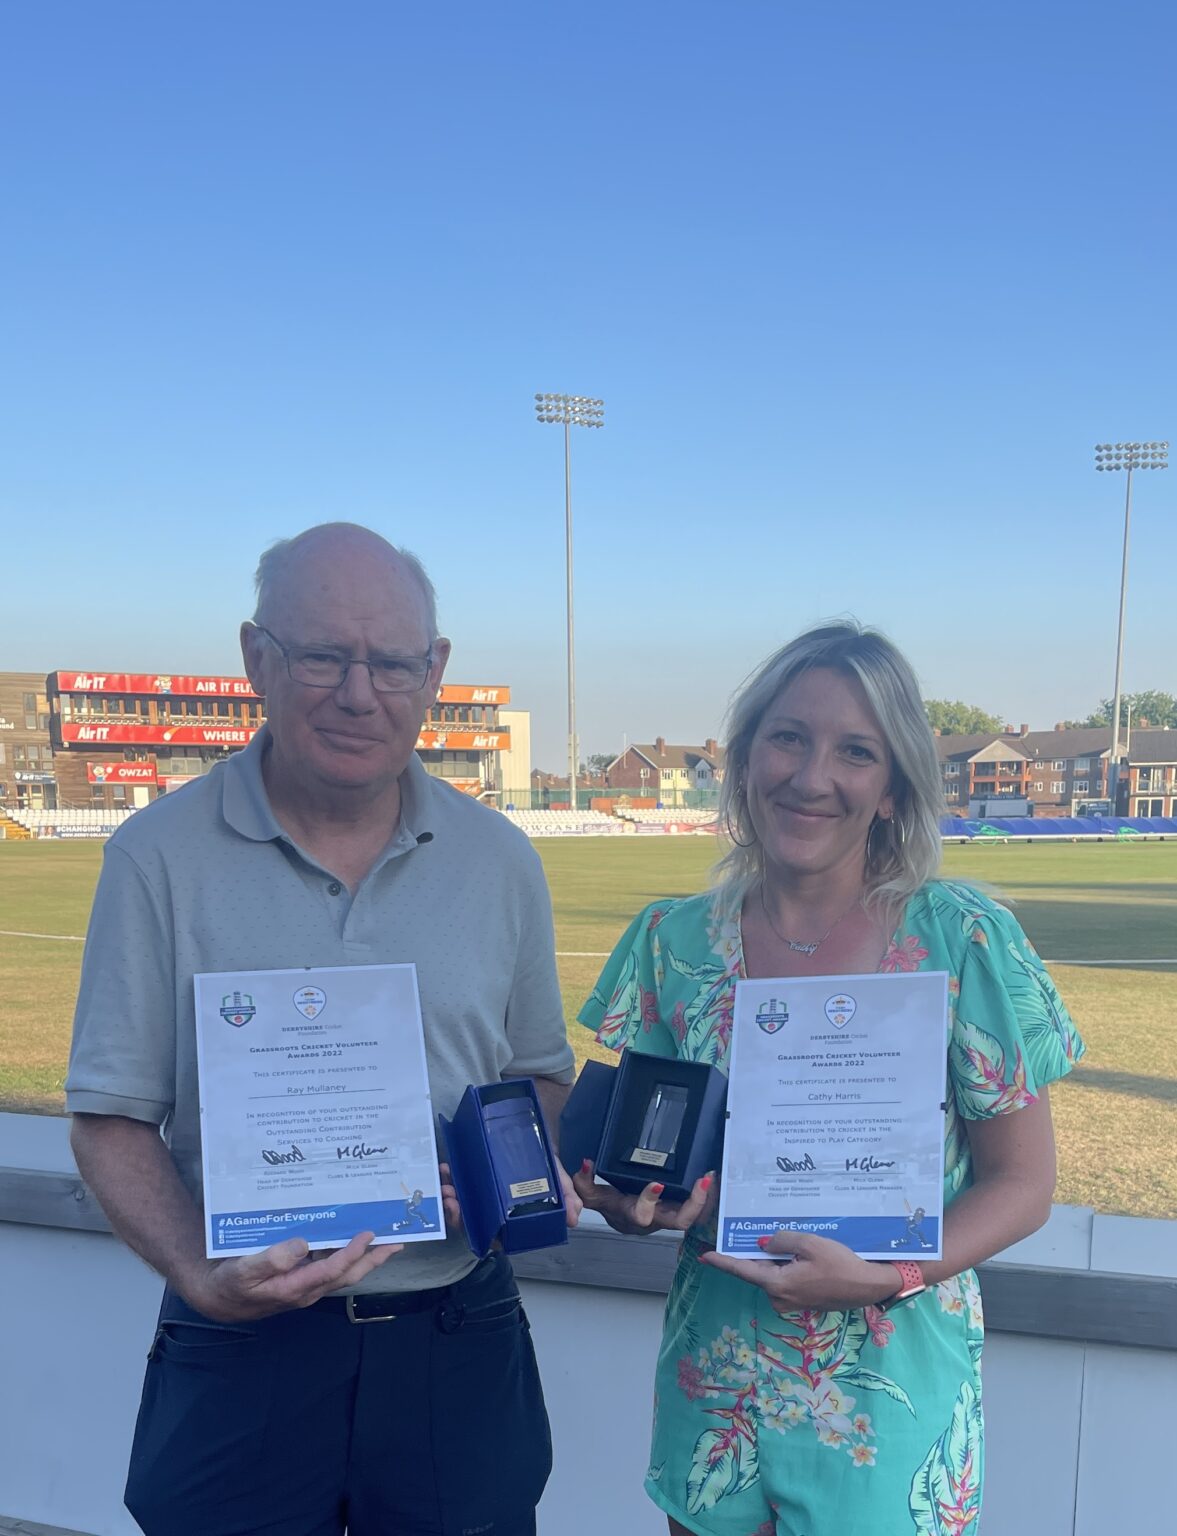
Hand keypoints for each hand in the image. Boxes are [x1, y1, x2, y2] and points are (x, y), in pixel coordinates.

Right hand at [183, 1231, 400, 1321]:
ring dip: (365, 1258)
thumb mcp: (244, 1270)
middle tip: (397, 1242)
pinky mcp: (301, 1280)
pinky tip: (351, 1240)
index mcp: (295, 1287)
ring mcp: (305, 1285)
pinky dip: (346, 1255)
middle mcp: (306, 1289)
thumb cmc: (229, 1283)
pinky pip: (330, 1268)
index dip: (353, 1253)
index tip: (368, 1235)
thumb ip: (271, 1259)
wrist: (216, 1297)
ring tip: (385, 1241)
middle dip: (373, 1260)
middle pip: (347, 1275)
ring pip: (342, 1272)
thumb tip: (302, 1244)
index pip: (332, 1270)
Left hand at [437, 1160, 581, 1234]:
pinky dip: (449, 1180)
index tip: (474, 1222)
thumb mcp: (557, 1178)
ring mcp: (481, 1197)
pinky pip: (456, 1186)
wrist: (534, 1132)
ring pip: (461, 1206)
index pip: (496, 1237)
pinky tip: (446, 1170)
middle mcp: (495, 1211)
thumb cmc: (545, 1162)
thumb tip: (573, 1218)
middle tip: (451, 1199)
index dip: (482, 1235)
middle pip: (473, 1223)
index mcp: (514, 1219)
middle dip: (457, 1215)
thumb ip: (566, 1196)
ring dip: (449, 1198)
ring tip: (446, 1186)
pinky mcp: (471, 1181)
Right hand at [572, 1159, 716, 1236]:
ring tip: (712, 1176)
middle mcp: (654, 1219)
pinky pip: (697, 1208)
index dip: (649, 1201)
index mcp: (632, 1215)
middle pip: (679, 1222)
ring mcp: (668, 1215)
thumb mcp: (591, 1192)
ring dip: (706, 1199)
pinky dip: (706, 1195)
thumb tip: (587, 1163)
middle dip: (694, 1204)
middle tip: (703, 1180)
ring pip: (693, 1217)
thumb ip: (584, 1181)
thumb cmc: (607, 1202)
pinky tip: (712, 1178)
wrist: (617, 1214)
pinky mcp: (677, 1208)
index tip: (657, 1183)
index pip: (641, 1215)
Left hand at [699, 1229, 900, 1312]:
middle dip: (752, 1253)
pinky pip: (784, 1279)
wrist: (868, 1286)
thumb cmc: (839, 1263)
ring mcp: (791, 1302)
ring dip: (772, 1259)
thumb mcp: (809, 1243)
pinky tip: (793, 1253)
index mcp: (777, 1284)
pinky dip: (784, 1266)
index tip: (703, 1256)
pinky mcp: (801, 1301)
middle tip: (746, 1232)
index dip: (722, 1262)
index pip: (742, 1270)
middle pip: (757, 1271)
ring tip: (778, 1239)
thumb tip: (762, 1245)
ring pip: (772, 1274)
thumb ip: (781, 1241)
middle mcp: (779, 1297)